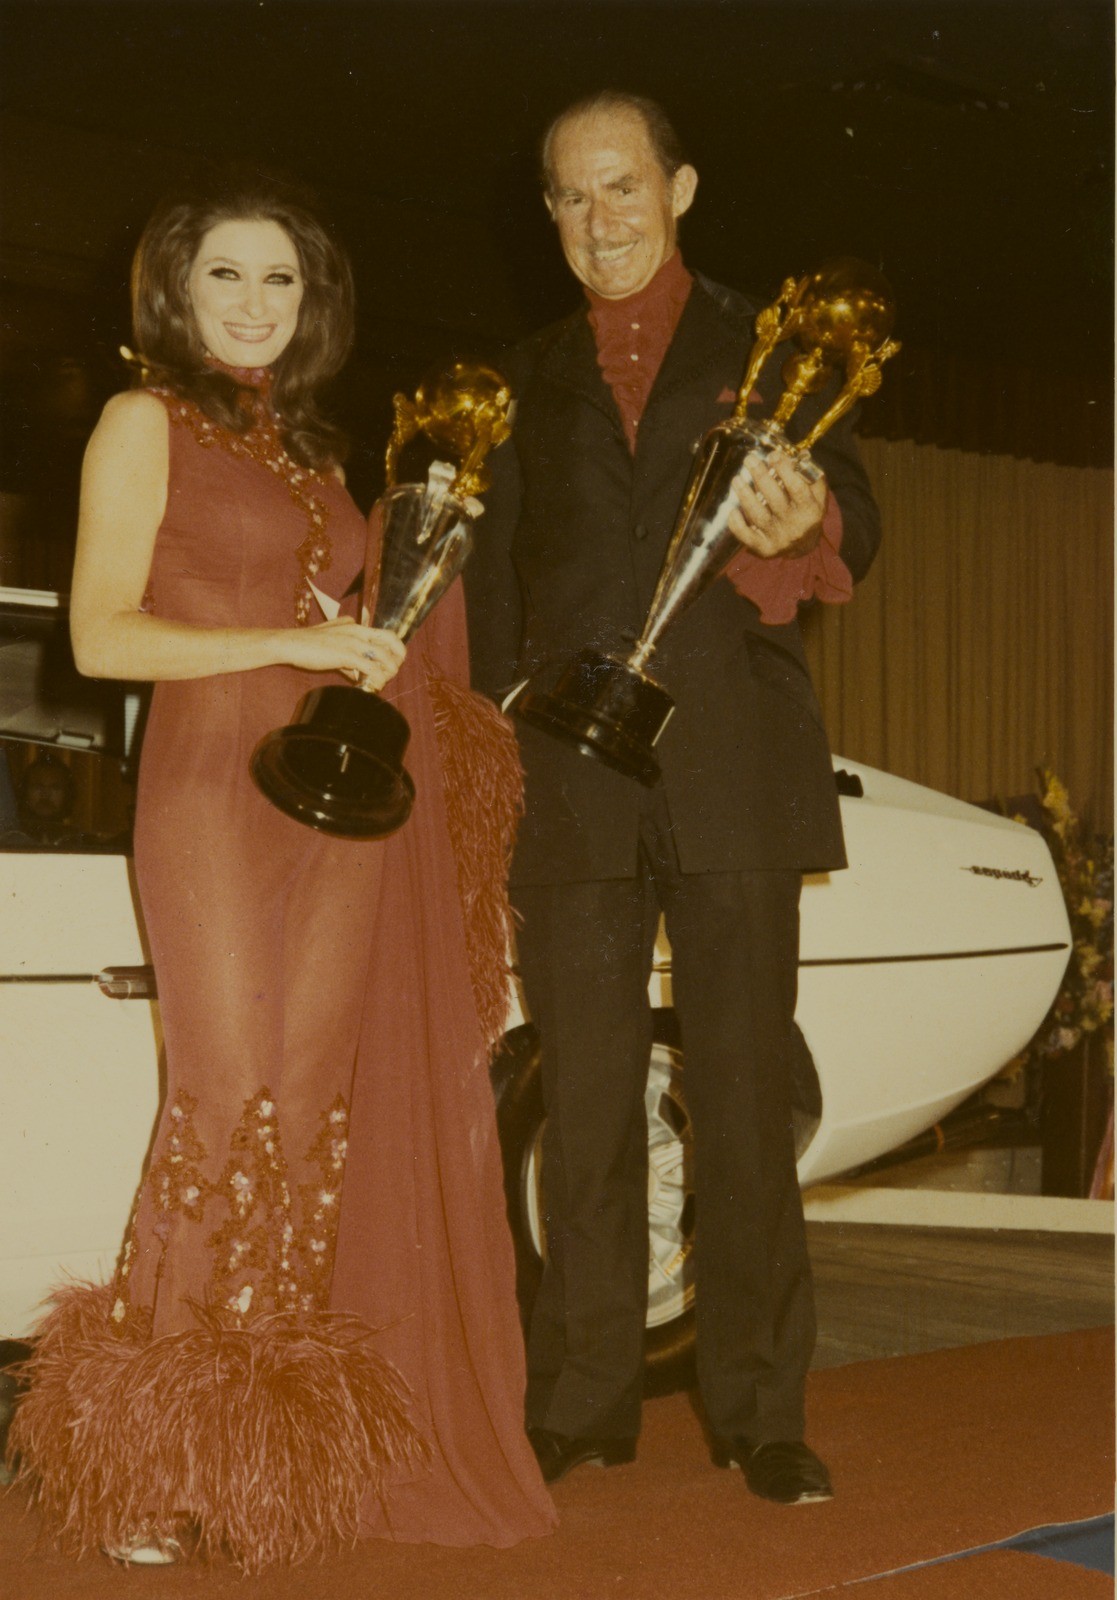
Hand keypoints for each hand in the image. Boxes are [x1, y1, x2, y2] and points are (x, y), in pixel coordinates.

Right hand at [281, 619, 405, 689]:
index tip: (390, 663)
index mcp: (355, 626)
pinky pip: (371, 668)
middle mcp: (358, 631)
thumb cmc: (307, 643)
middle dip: (397, 658)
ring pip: (384, 657)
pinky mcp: (346, 655)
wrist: (289, 643)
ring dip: (388, 672)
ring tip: (381, 682)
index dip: (393, 650)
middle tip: (391, 672)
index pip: (385, 634)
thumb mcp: (330, 641)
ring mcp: (353, 642)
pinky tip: (373, 686)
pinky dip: (376, 679)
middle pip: (392, 641)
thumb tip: (356, 672)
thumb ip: (346, 652)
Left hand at [727, 449, 826, 558]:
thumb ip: (809, 474)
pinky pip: (747, 537)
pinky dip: (737, 524)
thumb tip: (796, 455)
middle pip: (775, 499)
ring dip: (745, 496)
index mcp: (811, 511)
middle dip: (761, 477)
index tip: (772, 455)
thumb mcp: (817, 493)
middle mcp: (795, 526)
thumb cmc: (807, 510)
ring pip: (758, 516)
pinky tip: (732, 510)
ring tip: (737, 479)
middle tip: (749, 460)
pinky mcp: (764, 549)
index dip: (784, 470)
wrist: (804, 543)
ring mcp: (779, 539)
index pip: (797, 489)